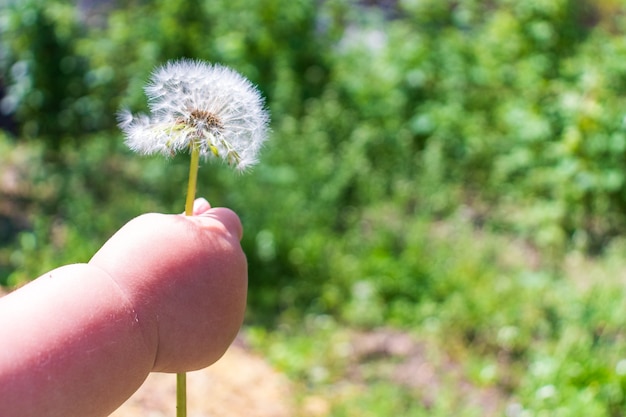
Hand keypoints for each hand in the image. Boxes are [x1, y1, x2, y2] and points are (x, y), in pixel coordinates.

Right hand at [89, 198, 247, 371]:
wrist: (118, 320)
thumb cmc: (131, 265)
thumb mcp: (155, 228)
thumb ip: (188, 221)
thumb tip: (207, 208)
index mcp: (221, 239)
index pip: (229, 222)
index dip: (209, 226)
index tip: (190, 231)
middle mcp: (235, 273)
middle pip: (226, 260)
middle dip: (203, 262)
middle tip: (166, 271)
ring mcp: (232, 309)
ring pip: (219, 295)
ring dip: (198, 294)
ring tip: (162, 300)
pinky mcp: (221, 339)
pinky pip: (210, 326)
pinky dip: (193, 325)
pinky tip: (166, 326)